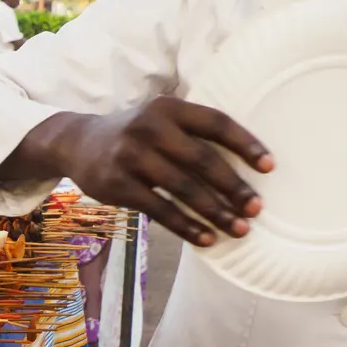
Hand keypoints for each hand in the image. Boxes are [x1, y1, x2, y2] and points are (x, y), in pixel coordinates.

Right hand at [39, 100, 274, 246]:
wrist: (77, 143)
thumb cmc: (134, 135)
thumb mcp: (159, 120)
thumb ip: (192, 134)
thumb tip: (245, 169)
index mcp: (168, 108)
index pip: (215, 123)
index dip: (245, 144)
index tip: (269, 167)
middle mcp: (149, 127)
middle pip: (202, 160)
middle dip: (233, 187)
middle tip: (256, 208)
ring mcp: (130, 156)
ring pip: (183, 188)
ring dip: (215, 211)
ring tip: (239, 229)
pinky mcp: (117, 184)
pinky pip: (160, 210)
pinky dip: (187, 226)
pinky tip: (206, 238)